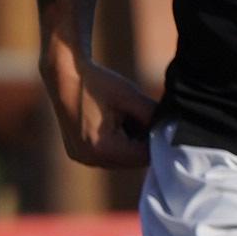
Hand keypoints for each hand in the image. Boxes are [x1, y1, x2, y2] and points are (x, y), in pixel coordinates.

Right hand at [43, 51, 158, 169]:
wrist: (63, 74)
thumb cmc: (98, 83)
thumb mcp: (131, 97)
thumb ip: (153, 117)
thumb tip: (173, 130)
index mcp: (103, 149)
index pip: (143, 157)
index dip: (156, 141)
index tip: (161, 124)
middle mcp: (90, 159)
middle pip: (131, 161)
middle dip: (142, 142)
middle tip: (144, 117)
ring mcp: (81, 157)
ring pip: (119, 159)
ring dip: (129, 143)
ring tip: (125, 115)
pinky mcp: (77, 152)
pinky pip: (105, 154)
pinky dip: (114, 142)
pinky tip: (113, 120)